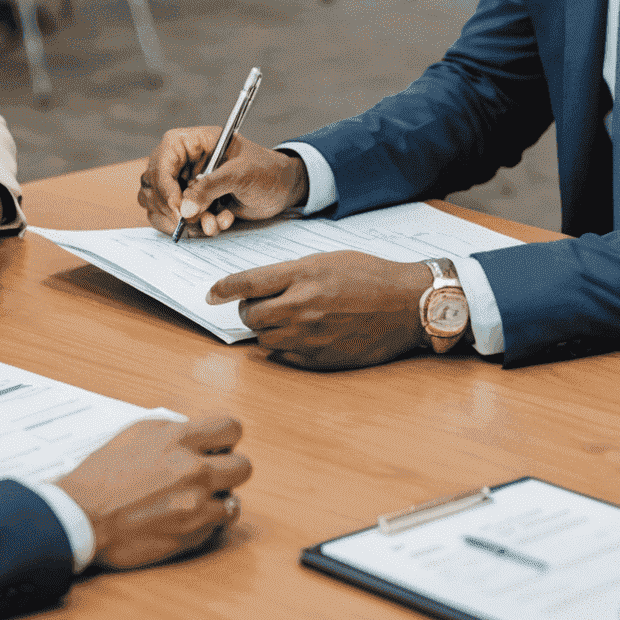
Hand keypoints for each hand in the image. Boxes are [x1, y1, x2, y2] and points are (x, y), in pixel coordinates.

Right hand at [55, 416, 251, 569]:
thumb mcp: (137, 433)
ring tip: (197, 499)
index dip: (228, 438)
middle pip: (243, 467)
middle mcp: (193, 471)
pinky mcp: (190, 535)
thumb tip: (196, 433)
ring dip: (218, 499)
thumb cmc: (101, 474)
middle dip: (229, 469)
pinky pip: (216, 527)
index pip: (232, 428)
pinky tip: (185, 517)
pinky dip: (206, 523)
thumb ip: (173, 431)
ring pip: (234, 501)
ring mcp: (195, 506)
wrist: (82, 515)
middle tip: (213, 474)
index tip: (220, 445)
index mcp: (179, 439)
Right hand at [138, 128, 307, 237]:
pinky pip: (177, 220)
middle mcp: (183, 162)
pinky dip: (196, 227)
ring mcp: (185, 184)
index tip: (178, 209)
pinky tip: (221, 222)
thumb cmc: (266, 170)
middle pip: (153, 185)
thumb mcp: (241, 173)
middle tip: (191, 222)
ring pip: (160, 206)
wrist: (283, 189)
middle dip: (171, 208)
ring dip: (185, 222)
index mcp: (192, 142)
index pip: (161, 161)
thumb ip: (210, 188)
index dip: (165, 186)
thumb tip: (183, 209)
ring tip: (213, 224)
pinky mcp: (192, 204)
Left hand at [206, 252, 432, 369]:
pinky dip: (284, 347)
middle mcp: (303, 305)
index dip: (223, 289)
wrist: (408, 304)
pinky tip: (301, 335)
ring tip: (287, 319)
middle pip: (250, 315)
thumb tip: (259, 287)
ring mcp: (311, 335)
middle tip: (261, 306)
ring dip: (267, 329)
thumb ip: (290, 274)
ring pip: (264, 339)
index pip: (247, 283)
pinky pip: (284, 357)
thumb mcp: (327, 260)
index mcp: (303, 274)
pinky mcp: (321, 359)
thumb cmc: (370, 276)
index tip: (211, 294)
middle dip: (250, 310)